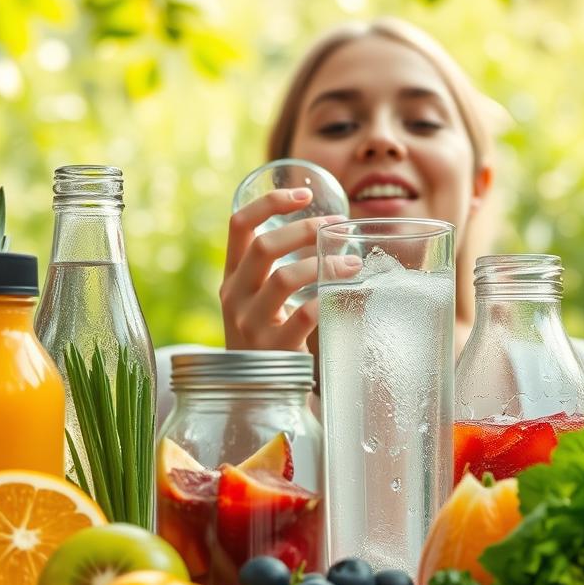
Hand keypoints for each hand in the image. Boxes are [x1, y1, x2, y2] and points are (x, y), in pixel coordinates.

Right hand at [221, 187, 345, 351]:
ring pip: (283, 279)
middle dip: (304, 229)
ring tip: (352, 262)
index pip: (238, 225)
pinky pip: (303, 315)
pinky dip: (327, 299)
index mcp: (231, 277)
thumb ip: (275, 269)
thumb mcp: (257, 300)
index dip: (270, 202)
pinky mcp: (273, 349)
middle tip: (335, 226)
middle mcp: (234, 297)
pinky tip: (346, 293)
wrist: (255, 391)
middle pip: (263, 247)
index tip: (303, 193)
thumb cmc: (267, 336)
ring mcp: (250, 324)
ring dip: (323, 265)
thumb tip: (328, 230)